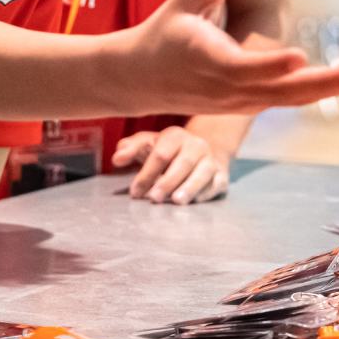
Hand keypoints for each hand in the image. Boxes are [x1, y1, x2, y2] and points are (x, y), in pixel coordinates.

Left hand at [112, 127, 228, 204]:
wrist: (204, 150)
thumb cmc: (169, 150)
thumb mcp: (149, 144)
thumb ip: (131, 149)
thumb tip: (117, 157)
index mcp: (175, 136)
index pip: (160, 154)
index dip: (146, 173)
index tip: (135, 192)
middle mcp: (196, 146)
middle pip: (182, 164)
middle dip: (167, 181)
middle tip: (153, 198)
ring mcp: (210, 160)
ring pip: (202, 173)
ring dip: (189, 187)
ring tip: (176, 201)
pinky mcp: (222, 175)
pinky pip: (216, 184)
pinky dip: (206, 193)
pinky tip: (195, 201)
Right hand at [120, 0, 338, 115]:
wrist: (139, 80)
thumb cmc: (163, 32)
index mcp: (207, 60)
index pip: (244, 67)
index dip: (272, 65)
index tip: (299, 57)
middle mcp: (227, 89)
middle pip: (281, 92)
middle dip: (324, 83)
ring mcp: (240, 103)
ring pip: (291, 99)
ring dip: (331, 86)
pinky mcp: (249, 105)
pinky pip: (288, 99)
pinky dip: (319, 88)